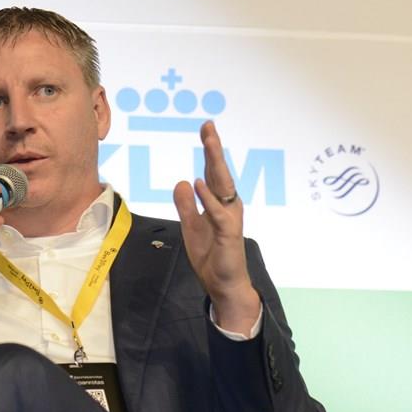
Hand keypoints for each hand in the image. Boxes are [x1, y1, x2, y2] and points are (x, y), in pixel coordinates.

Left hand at [173, 121, 260, 332]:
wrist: (223, 284)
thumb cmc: (211, 255)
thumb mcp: (191, 226)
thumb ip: (185, 205)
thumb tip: (182, 182)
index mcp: (220, 202)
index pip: (213, 172)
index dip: (209, 150)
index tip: (206, 128)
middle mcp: (228, 206)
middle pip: (219, 172)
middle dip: (213, 148)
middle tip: (208, 126)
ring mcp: (229, 219)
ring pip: (223, 186)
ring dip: (215, 164)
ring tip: (209, 143)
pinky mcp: (228, 234)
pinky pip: (217, 213)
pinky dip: (208, 199)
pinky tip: (199, 184)